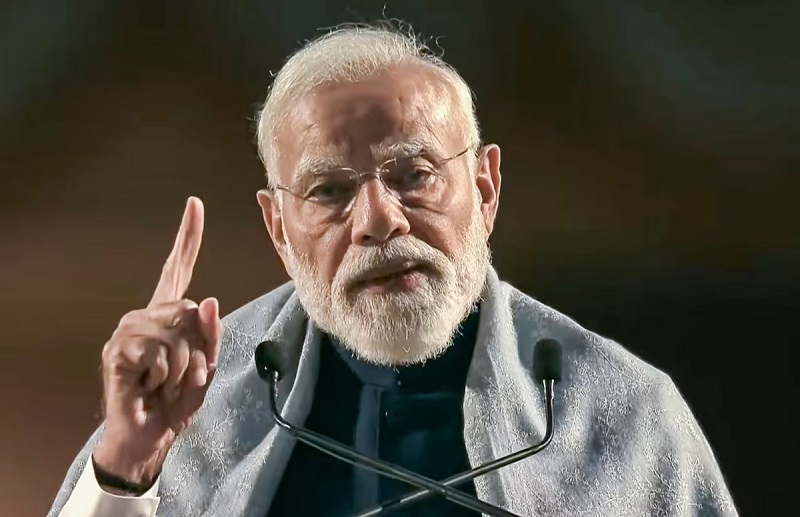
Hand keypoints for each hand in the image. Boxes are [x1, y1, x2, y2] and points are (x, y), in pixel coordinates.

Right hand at [92, 197, 220, 485]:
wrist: (150, 435)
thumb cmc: (176, 400)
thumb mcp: (207, 368)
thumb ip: (211, 336)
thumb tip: (210, 300)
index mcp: (169, 314)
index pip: (178, 268)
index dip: (188, 237)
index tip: (195, 204)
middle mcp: (147, 314)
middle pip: (192, 309)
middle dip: (199, 350)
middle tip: (182, 375)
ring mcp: (129, 329)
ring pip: (178, 334)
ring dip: (183, 367)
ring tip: (166, 382)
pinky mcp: (118, 350)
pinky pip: (160, 353)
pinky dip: (165, 377)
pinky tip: (150, 386)